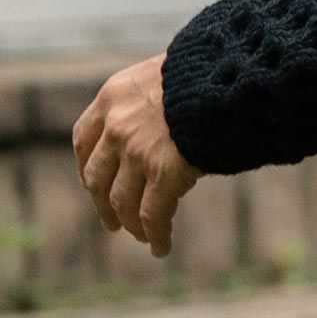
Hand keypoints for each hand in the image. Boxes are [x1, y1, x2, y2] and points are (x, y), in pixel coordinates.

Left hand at [73, 52, 203, 257]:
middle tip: (113, 222)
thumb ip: (152, 98)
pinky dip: (156, 235)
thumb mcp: (167, 73)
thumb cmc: (211, 69)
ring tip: (142, 237)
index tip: (92, 184)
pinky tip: (161, 248)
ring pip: (123, 201)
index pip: (84, 138)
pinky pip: (153, 214)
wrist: (232, 72)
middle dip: (104, 205)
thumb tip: (163, 121)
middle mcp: (117, 126)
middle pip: (98, 177)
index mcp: (113, 96)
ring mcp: (138, 151)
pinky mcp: (165, 171)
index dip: (86, 166)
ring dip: (131, 224)